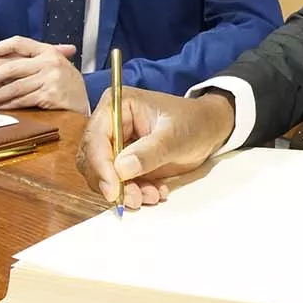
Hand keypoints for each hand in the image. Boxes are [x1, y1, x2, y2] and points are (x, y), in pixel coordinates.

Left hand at [0, 35, 88, 112]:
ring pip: (14, 87)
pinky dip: (8, 104)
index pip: (18, 43)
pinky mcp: (50, 95)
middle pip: (11, 67)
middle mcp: (49, 62)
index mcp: (48, 51)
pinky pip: (23, 100)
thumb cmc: (67, 83)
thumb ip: (32, 60)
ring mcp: (50, 79)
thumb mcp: (55, 65)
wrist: (86, 102)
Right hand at [77, 88, 234, 208]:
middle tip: (134, 198)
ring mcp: (117, 144)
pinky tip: (156, 192)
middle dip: (112, 183)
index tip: (113, 189)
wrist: (208, 129)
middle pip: (93, 159)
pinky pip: (119, 184)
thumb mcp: (175, 135)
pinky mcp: (124, 162)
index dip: (101, 166)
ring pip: (104, 176)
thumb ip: (149, 152)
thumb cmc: (193, 122)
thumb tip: (121, 169)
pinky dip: (134, 193)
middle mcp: (111, 123)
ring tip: (152, 195)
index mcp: (118, 105)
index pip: (96, 137)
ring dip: (125, 191)